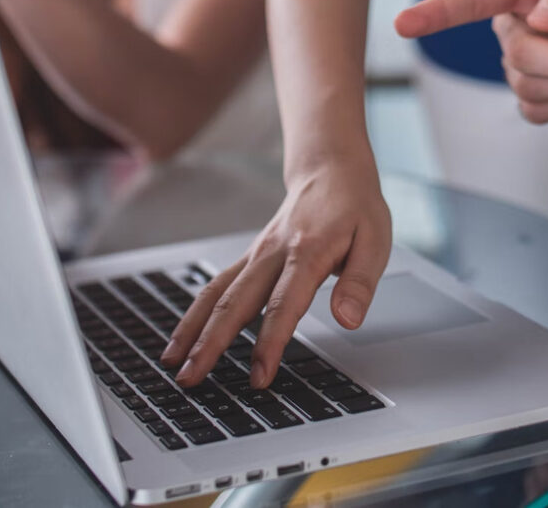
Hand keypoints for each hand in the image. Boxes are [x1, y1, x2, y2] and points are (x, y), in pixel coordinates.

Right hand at [160, 157, 391, 387]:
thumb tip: (348, 320)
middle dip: (211, 344)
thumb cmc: (355, 207)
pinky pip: (216, 286)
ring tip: (172, 363)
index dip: (270, 343)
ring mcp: (256, 255)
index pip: (283, 304)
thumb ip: (360, 283)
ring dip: (192, 330)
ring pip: (216, 294)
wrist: (330, 169)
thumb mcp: (376, 240)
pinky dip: (195, 313)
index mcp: (308, 252)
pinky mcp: (249, 258)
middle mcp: (273, 253)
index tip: (259, 376)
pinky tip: (183, 337)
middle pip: (235, 302)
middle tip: (191, 378)